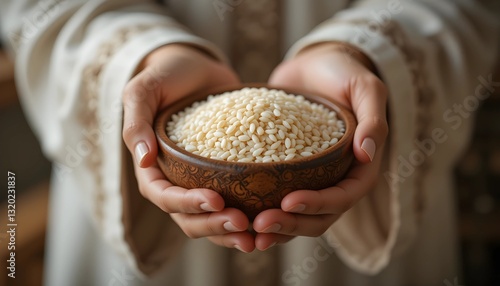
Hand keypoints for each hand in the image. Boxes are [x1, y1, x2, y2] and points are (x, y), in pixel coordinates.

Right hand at [122, 44, 254, 251]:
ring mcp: (202, 180)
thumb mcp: (145, 90)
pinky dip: (250, 214)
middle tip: (242, 224)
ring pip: (213, 218)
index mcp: (152, 168)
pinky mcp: (226, 174)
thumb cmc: (166, 75)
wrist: (197, 67)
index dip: (187, 204)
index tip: (215, 200)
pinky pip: (236, 200)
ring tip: (257, 237)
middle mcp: (176, 180)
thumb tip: (143, 160)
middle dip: (213, 225)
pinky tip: (272, 217)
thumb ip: (137, 122)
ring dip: (232, 232)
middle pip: (189, 217)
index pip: (163, 196)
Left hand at [253, 42, 388, 249]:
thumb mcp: (365, 88)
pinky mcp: (286, 171)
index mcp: (359, 168)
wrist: (315, 66)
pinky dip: (260, 209)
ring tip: (250, 231)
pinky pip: (275, 196)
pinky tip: (237, 213)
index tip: (288, 201)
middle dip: (291, 224)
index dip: (318, 204)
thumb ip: (373, 119)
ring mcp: (310, 178)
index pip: (343, 197)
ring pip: (296, 215)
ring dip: (276, 227)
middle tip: (260, 224)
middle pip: (318, 217)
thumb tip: (367, 154)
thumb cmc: (343, 73)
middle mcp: (335, 179)